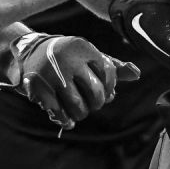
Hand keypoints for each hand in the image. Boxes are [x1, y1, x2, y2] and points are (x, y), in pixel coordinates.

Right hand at [0, 33, 140, 129]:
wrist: (31, 52)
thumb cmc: (69, 57)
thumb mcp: (90, 56)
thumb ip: (114, 66)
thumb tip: (137, 74)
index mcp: (84, 48)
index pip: (108, 74)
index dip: (109, 88)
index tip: (105, 92)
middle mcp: (69, 59)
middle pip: (95, 93)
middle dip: (97, 103)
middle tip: (92, 104)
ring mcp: (53, 74)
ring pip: (78, 106)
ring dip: (82, 114)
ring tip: (80, 112)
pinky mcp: (38, 88)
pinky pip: (59, 112)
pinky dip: (65, 120)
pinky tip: (68, 120)